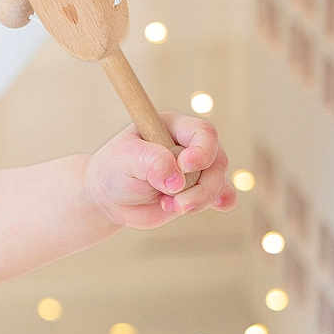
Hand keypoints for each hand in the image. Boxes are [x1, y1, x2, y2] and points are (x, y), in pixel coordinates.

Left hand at [83, 115, 236, 229]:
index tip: (185, 166)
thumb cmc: (115, 169)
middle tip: (176, 203)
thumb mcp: (126, 159)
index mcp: (174, 127)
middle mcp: (190, 146)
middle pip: (216, 160)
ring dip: (198, 200)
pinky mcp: (198, 191)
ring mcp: (196, 170)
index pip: (203, 132)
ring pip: (217, 182)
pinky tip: (221, 205)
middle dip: (201, 187)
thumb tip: (176, 180)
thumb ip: (151, 163)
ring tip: (169, 206)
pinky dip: (223, 200)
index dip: (201, 150)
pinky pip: (222, 194)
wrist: (111, 197)